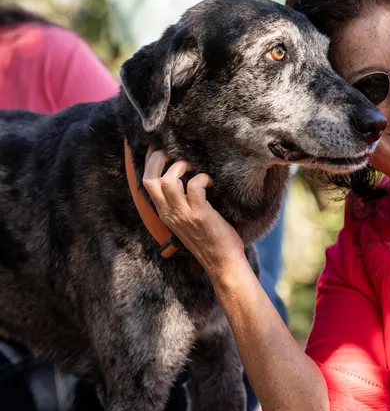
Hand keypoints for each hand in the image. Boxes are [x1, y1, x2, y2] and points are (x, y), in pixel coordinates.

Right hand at [142, 148, 245, 278]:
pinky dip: (203, 178)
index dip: (150, 162)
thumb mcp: (187, 221)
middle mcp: (169, 213)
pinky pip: (194, 186)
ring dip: (183, 167)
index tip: (158, 148)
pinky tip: (211, 183)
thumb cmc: (209, 239)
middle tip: (175, 154)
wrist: (222, 262)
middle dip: (159, 159)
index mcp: (164, 213)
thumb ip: (181, 204)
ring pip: (169, 180)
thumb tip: (185, 180)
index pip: (146, 183)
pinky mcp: (200, 214)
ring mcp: (183, 214)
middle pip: (150, 178)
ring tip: (195, 169)